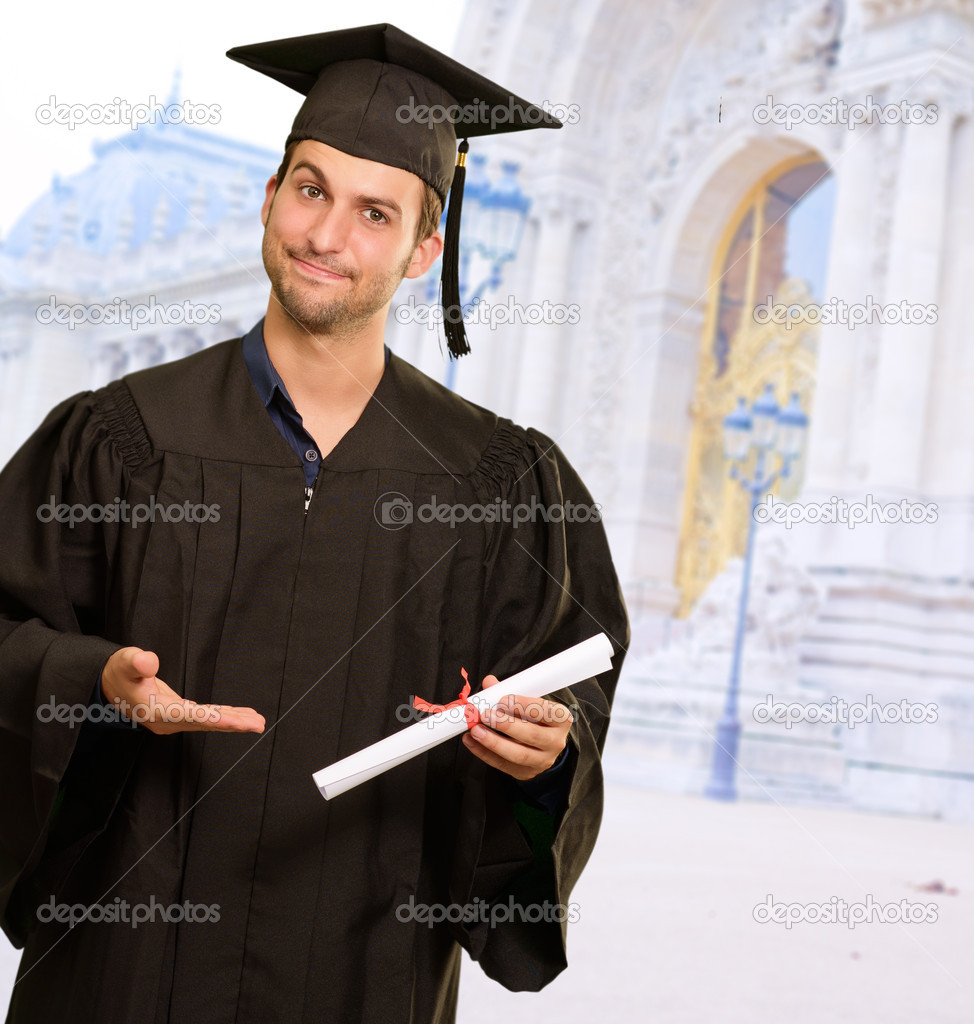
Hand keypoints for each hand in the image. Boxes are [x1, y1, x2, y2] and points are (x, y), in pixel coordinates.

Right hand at [100, 647, 264, 734]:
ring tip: (256, 721)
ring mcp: (174, 719)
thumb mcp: (124, 663)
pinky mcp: (179, 713)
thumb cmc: (118, 673)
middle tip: (257, 725)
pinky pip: (206, 716)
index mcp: (157, 711)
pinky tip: (240, 715)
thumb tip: (149, 660)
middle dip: (233, 724)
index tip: (237, 722)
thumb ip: (136, 662)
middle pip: (206, 723)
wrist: (108, 685)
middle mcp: (168, 720)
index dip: (216, 718)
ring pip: (209, 721)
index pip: (192, 716)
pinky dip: (223, 715)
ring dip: (233, 721)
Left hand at [461, 675, 572, 780]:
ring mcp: (542, 760)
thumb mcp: (529, 702)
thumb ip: (509, 691)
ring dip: (494, 742)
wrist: (543, 744)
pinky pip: (503, 765)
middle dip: (506, 725)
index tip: (503, 700)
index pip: (546, 712)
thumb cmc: (535, 717)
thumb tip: (489, 683)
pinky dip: (484, 753)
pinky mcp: (526, 772)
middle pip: (532, 735)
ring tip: (476, 730)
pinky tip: (471, 741)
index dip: (524, 705)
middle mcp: (556, 741)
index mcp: (561, 718)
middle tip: (485, 715)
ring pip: (518, 754)